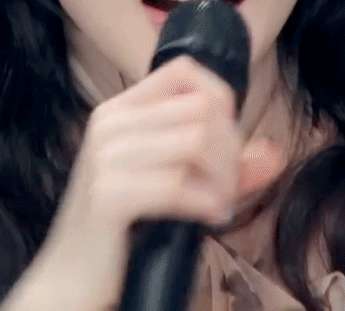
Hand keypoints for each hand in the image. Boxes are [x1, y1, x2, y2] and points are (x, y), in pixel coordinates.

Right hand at [6, 55, 282, 310]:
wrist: (70, 275)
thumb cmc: (123, 226)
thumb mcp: (170, 181)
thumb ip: (220, 163)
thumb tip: (273, 152)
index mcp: (118, 110)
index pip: (184, 70)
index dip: (220, 100)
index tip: (227, 141)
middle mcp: (108, 124)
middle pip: (201, 107)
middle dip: (230, 148)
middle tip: (229, 185)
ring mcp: (105, 158)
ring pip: (196, 141)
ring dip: (223, 178)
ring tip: (220, 202)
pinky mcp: (108, 196)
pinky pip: (178, 186)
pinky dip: (206, 203)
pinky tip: (212, 217)